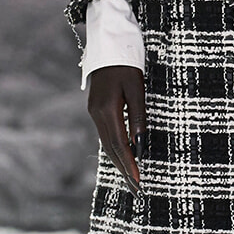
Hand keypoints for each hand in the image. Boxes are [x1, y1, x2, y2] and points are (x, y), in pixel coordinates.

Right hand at [86, 65, 145, 190]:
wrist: (108, 43)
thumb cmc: (127, 62)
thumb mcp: (137, 87)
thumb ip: (138, 115)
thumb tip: (139, 143)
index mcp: (107, 109)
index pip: (119, 144)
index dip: (129, 164)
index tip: (138, 181)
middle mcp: (97, 114)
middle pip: (110, 148)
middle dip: (124, 170)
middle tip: (136, 189)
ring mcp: (94, 111)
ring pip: (106, 143)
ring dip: (119, 162)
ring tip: (130, 179)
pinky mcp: (96, 108)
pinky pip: (105, 134)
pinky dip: (114, 149)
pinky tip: (121, 157)